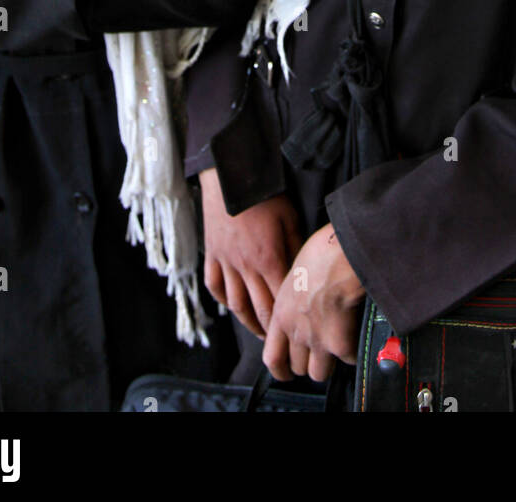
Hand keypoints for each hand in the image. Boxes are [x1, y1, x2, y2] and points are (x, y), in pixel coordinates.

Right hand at [199, 168, 301, 338]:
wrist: (230, 174)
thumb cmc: (264, 193)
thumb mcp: (290, 216)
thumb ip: (296, 246)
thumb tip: (303, 269)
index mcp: (268, 259)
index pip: (280, 301)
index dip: (289, 320)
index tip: (298, 331)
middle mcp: (245, 266)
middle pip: (258, 309)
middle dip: (270, 330)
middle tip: (279, 341)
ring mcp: (226, 262)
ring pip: (235, 303)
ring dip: (247, 322)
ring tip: (257, 330)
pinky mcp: (212, 254)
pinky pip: (214, 284)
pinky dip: (222, 299)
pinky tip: (231, 305)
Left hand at [263, 223, 364, 382]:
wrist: (341, 254)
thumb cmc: (321, 254)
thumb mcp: (294, 275)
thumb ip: (293, 300)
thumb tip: (301, 307)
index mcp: (281, 314)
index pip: (271, 357)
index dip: (279, 370)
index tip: (286, 373)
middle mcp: (295, 331)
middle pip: (297, 368)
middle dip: (308, 363)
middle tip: (318, 353)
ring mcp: (317, 341)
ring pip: (319, 373)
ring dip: (328, 363)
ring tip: (336, 349)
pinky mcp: (339, 344)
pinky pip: (347, 360)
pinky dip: (353, 352)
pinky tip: (356, 335)